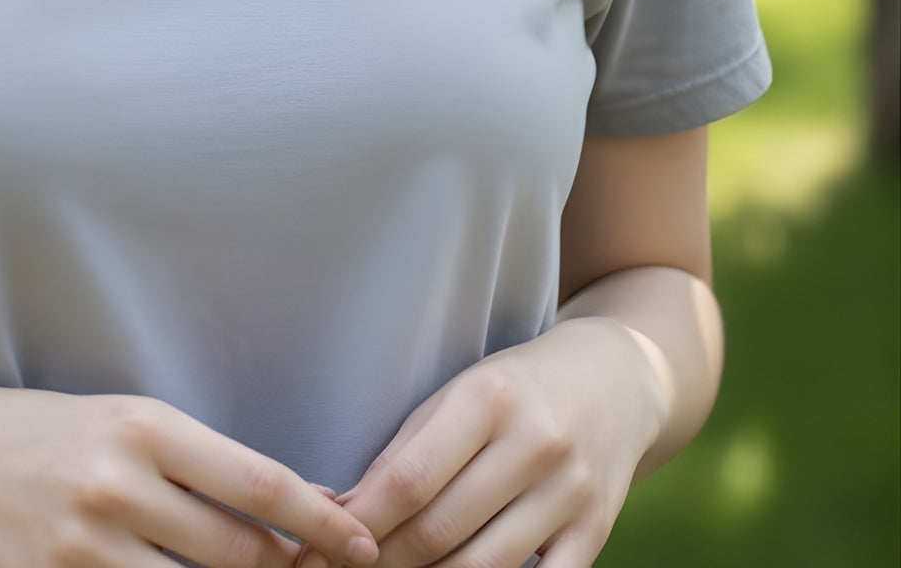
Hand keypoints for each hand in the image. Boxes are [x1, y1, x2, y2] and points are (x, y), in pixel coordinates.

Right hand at [0, 381, 381, 567]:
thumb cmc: (46, 432)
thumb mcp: (124, 424)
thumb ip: (200, 464)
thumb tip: (292, 504)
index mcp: (144, 425)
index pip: (257, 482)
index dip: (320, 522)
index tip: (363, 545)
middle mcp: (118, 484)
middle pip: (237, 551)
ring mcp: (83, 547)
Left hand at [295, 317, 666, 567]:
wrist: (614, 380)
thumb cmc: (513, 387)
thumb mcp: (457, 395)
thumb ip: (405, 451)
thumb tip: (340, 512)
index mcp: (487, 399)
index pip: (406, 480)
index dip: (357, 524)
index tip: (315, 548)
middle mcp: (533, 445)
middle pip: (438, 530)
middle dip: (380, 562)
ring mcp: (570, 493)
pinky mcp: (596, 531)